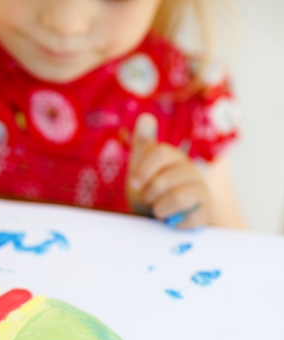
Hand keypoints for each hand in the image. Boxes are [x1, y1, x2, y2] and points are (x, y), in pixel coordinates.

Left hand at [127, 113, 212, 227]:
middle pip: (164, 180)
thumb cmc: (150, 188)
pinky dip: (174, 222)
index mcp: (173, 156)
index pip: (161, 153)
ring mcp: (201, 190)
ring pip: (178, 197)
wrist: (162, 216)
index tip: (134, 184)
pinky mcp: (206, 211)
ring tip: (158, 210)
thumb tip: (146, 117)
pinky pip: (190, 217)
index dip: (144, 170)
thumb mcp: (140, 166)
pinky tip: (172, 219)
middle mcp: (190, 170)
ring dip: (160, 208)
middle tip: (148, 199)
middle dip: (149, 195)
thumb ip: (143, 144)